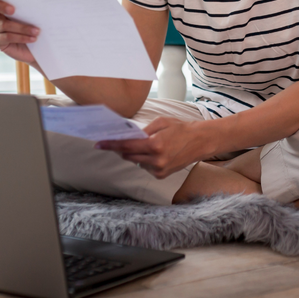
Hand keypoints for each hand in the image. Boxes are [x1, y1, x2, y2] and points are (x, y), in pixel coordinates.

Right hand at [0, 0, 38, 64]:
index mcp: (0, 2)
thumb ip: (30, 3)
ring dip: (22, 27)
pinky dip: (21, 37)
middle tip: (13, 10)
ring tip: (36, 31)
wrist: (36, 44)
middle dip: (0, 6)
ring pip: (3, 25)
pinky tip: (32, 38)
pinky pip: (7, 37)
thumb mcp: (33, 11)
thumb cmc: (34, 22)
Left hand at [95, 117, 211, 178]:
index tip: (99, 144)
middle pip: (128, 156)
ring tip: (147, 145)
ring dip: (135, 154)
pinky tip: (154, 153)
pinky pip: (144, 167)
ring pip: (136, 162)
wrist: (199, 142)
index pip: (127, 146)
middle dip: (122, 148)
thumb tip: (128, 138)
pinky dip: (144, 160)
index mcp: (155, 145)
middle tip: (118, 141)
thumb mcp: (161, 122)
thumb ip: (143, 131)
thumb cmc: (181, 129)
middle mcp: (156, 160)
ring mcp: (159, 170)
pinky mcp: (161, 175)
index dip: (111, 145)